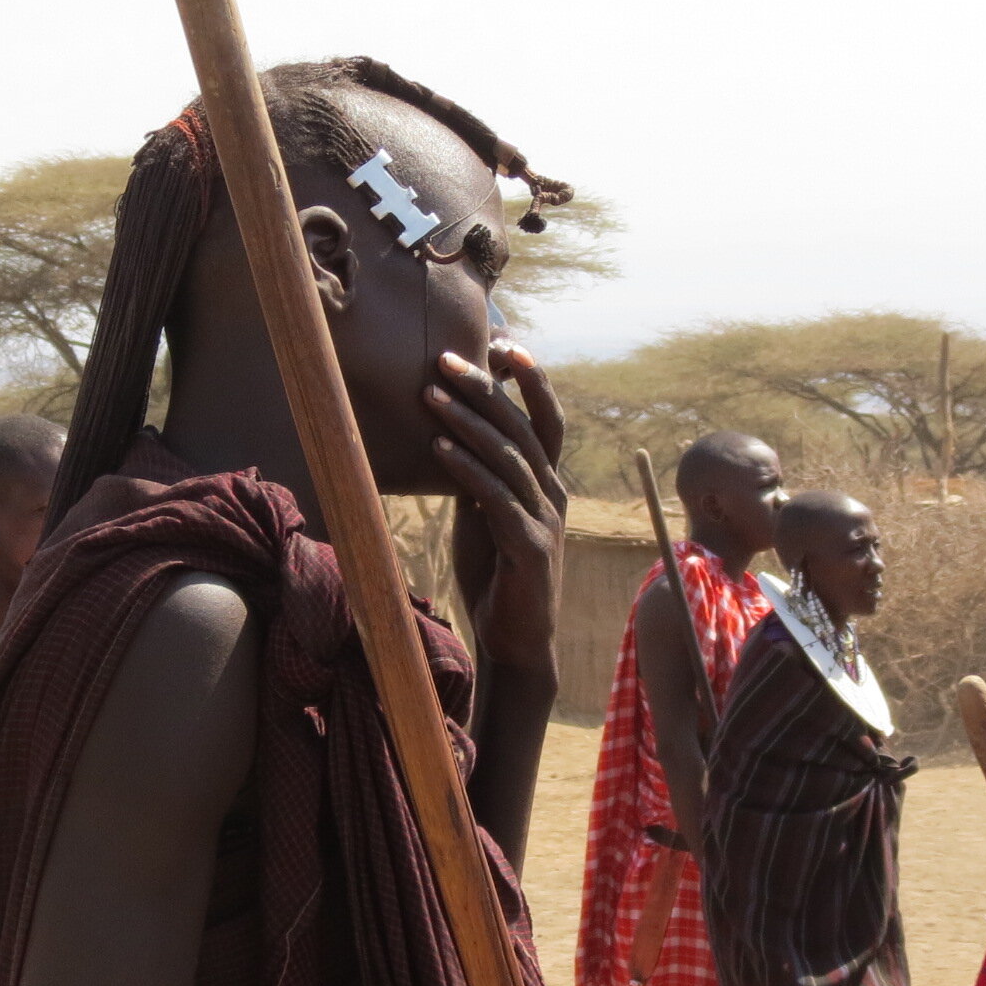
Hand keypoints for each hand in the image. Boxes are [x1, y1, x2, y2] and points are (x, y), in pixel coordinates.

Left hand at [431, 342, 566, 672]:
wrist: (517, 642)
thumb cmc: (499, 574)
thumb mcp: (487, 515)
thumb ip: (481, 477)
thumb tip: (452, 435)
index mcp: (548, 484)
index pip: (547, 420)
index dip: (530, 380)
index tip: (502, 343)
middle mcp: (554, 495)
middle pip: (523, 428)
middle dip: (485, 389)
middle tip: (445, 358)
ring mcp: (545, 521)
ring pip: (509, 457)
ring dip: (467, 422)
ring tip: (431, 393)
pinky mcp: (529, 549)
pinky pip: (496, 499)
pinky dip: (466, 470)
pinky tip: (438, 448)